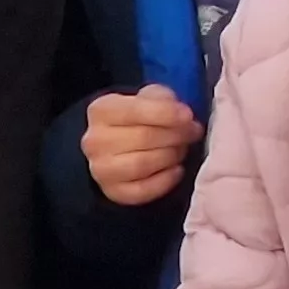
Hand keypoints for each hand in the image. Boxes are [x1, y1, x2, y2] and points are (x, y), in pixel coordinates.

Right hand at [83, 86, 201, 205]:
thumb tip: (184, 115)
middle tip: (192, 133)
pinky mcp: (112, 191)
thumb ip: (164, 99)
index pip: (135, 111)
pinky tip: (176, 170)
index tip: (188, 116)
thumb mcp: (152, 98)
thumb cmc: (143, 116)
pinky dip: (165, 181)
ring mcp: (100, 168)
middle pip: (143, 138)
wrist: (123, 144)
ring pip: (141, 164)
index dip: (167, 113)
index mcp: (102, 110)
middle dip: (176, 135)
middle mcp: (95, 140)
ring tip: (181, 149)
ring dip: (170, 156)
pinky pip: (142, 190)